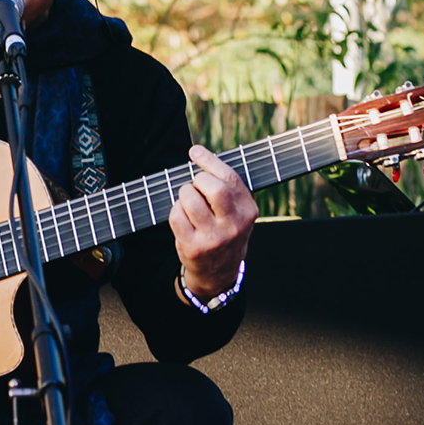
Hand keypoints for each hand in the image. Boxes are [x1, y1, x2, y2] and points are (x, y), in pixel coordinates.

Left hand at [170, 146, 257, 302]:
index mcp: (248, 211)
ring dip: (184, 194)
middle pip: (213, 188)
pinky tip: (182, 216)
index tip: (195, 152)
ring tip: (188, 201)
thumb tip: (202, 156)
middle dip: (197, 180)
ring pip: (190, 200)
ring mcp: (213, 239)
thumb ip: (230, 189)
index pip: (229, 178)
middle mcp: (234, 225)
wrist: (219, 272)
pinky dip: (175, 210)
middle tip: (195, 186)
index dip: (209, 160)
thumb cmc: (225, 232)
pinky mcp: (194, 248)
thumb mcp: (238, 213)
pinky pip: (176, 216)